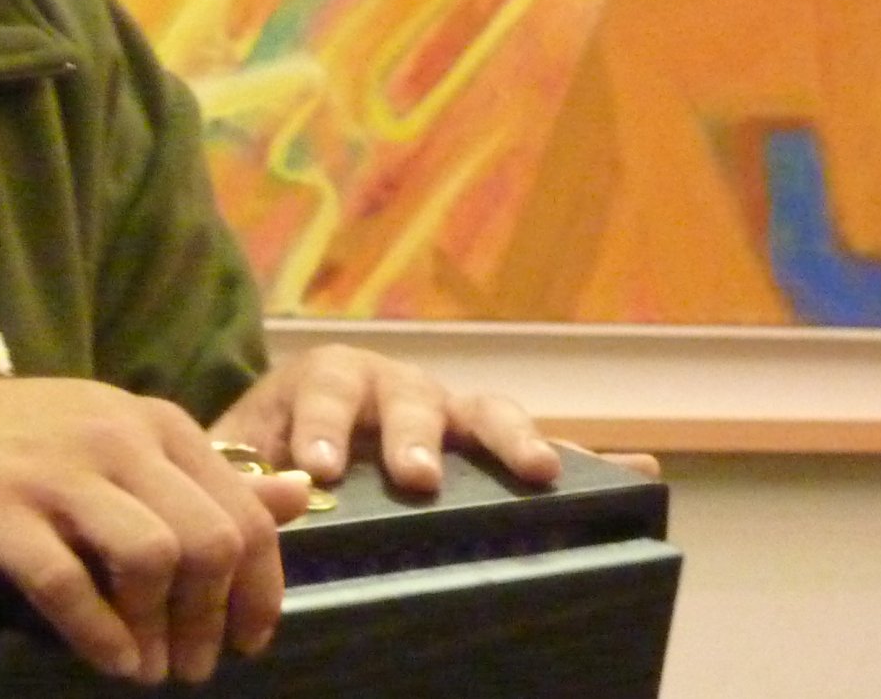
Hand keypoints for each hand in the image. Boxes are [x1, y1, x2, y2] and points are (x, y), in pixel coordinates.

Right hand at [0, 368, 312, 685]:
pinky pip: (66, 583)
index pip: (244, 511)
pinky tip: (111, 662)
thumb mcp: (118, 438)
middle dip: (215, 618)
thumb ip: (208, 472)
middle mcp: (115, 437)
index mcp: (154, 422)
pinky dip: (99, 634)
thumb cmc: (16, 438)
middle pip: (209, 539)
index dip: (260, 589)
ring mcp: (56, 472)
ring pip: (152, 557)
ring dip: (163, 630)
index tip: (249, 639)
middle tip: (197, 665)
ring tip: (152, 667)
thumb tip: (300, 495)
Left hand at [208, 343, 561, 493]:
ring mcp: (450, 414)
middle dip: (414, 437)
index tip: (319, 467)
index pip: (325, 390)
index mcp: (330, 378)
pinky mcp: (488, 446)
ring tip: (537, 472)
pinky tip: (636, 470)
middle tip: (415, 478)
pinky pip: (540, 448)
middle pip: (411, 400)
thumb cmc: (271, 449)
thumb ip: (244, 473)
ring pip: (484, 412)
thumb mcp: (246, 453)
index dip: (323, 425)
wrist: (296, 443)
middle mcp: (396, 386)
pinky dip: (586, 458)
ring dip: (510, 438)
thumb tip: (252, 502)